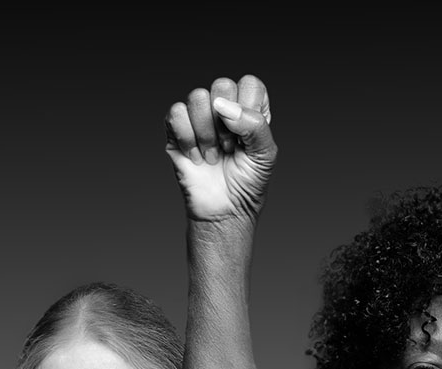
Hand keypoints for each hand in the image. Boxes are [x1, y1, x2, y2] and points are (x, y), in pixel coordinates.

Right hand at [165, 75, 275, 223]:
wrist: (224, 211)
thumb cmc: (247, 184)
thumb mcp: (265, 155)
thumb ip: (255, 125)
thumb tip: (222, 107)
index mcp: (249, 109)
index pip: (249, 84)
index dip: (248, 108)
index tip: (248, 137)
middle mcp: (224, 109)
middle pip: (222, 85)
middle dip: (227, 123)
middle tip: (229, 148)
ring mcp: (199, 118)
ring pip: (197, 97)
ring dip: (207, 133)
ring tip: (212, 155)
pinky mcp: (176, 130)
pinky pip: (176, 113)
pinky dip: (187, 138)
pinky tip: (195, 157)